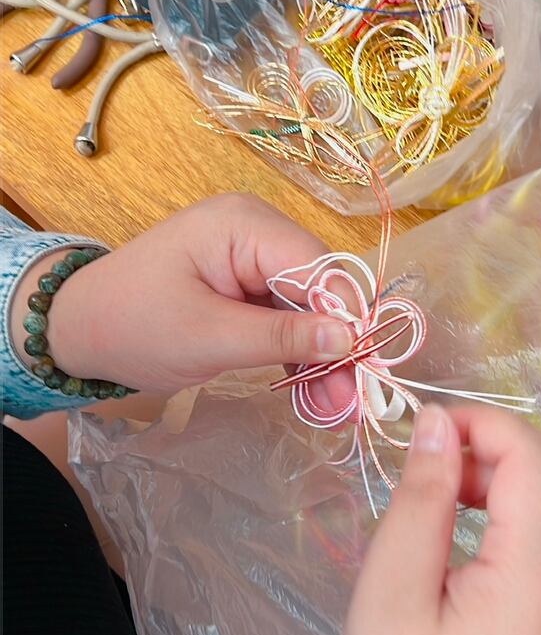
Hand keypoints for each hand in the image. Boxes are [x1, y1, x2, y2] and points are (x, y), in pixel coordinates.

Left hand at [13, 194, 352, 390]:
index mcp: (244, 225)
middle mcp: (258, 231)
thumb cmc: (133, 326)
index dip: (349, 317)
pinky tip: (317, 391)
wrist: (79, 331)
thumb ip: (282, 336)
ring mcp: (254, 259)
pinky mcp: (250, 287)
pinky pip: (290, 318)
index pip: (319, 267)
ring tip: (337, 409)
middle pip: (322, 288)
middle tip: (353, 403)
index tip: (367, 369)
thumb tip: (352, 339)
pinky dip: (301, 354)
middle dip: (340, 345)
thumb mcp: (209, 337)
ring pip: (312, 309)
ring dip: (325, 357)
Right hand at [331, 405, 540, 634]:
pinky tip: (507, 552)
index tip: (428, 434)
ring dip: (539, 486)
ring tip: (472, 508)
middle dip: (507, 454)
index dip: (481, 425)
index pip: (533, 456)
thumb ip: (421, 501)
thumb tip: (437, 426)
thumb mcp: (390, 597)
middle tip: (442, 475)